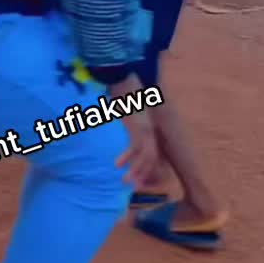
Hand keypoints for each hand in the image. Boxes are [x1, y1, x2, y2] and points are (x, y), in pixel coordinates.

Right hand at [111, 75, 159, 190]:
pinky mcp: (137, 125)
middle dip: (143, 173)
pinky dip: (127, 157)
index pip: (150, 152)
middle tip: (133, 185)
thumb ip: (123, 123)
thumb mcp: (124, 111)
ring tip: (125, 181)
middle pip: (151, 157)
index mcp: (146, 127)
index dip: (145, 166)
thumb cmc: (120, 91)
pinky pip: (134, 147)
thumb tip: (112, 130)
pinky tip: (117, 164)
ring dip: (136, 170)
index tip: (137, 177)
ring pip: (145, 156)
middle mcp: (149, 129)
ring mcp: (145, 128)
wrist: (121, 76)